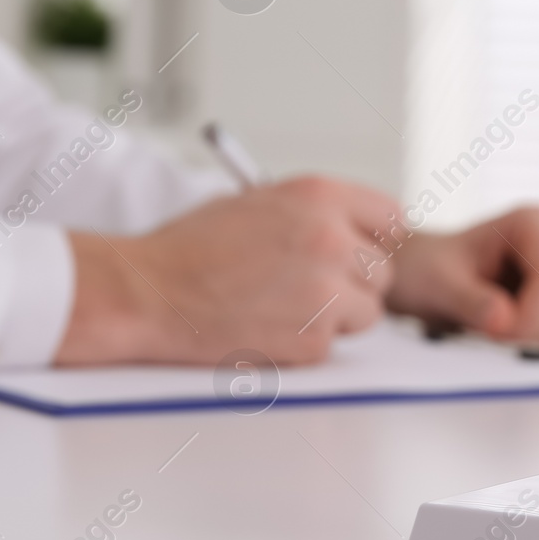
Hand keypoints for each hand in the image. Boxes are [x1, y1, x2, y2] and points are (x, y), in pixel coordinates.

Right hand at [55, 176, 402, 366]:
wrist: (148, 292)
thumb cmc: (192, 248)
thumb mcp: (259, 203)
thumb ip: (314, 213)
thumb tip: (355, 232)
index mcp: (318, 196)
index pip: (390, 218)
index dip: (374, 240)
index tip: (361, 252)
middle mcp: (331, 238)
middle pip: (384, 270)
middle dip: (355, 282)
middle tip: (315, 288)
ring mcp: (325, 290)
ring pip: (367, 311)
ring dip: (336, 315)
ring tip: (284, 307)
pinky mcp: (312, 338)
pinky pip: (332, 344)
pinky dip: (306, 342)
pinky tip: (265, 327)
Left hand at [384, 207, 538, 351]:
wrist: (424, 273)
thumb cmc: (429, 270)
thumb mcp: (438, 285)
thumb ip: (470, 302)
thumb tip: (503, 320)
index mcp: (531, 225)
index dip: (533, 318)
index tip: (496, 333)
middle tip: (497, 336)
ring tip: (514, 337)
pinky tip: (537, 344)